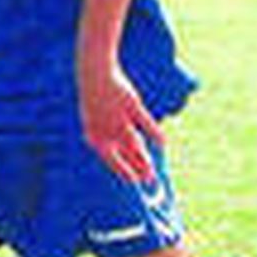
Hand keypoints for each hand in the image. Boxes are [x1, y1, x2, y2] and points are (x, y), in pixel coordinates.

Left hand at [79, 64, 164, 183]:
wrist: (95, 73)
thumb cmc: (98, 101)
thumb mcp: (102, 122)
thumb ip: (115, 139)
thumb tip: (132, 154)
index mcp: (94, 134)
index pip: (109, 158)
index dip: (123, 171)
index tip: (134, 183)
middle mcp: (105, 128)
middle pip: (123, 153)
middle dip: (136, 169)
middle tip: (150, 181)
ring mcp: (118, 116)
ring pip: (133, 143)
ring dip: (143, 159)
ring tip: (153, 171)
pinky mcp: (130, 104)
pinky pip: (145, 122)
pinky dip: (154, 133)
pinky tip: (163, 144)